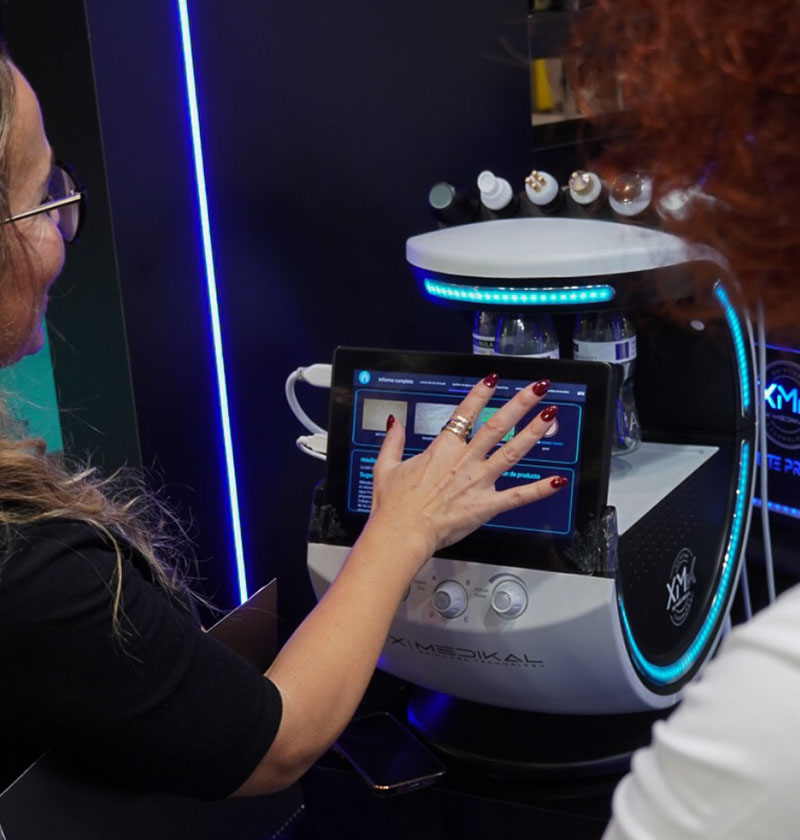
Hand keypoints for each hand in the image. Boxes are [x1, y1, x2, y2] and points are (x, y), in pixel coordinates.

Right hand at [369, 374, 565, 558]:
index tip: (494, 379)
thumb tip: (394, 423)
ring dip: (533, 433)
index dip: (481, 393)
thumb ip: (393, 442)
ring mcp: (478, 482)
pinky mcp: (486, 506)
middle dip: (520, 404)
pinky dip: (540, 489)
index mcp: (442, 449)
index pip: (465, 413)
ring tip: (550, 417)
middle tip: (538, 388)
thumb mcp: (386, 467)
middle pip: (497, 425)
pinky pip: (518, 497)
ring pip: (512, 452)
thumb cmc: (394, 505)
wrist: (402, 532)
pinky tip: (558, 480)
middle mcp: (464, 461)